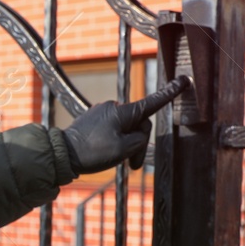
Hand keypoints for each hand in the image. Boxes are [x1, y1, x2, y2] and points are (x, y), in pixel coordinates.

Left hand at [61, 77, 187, 174]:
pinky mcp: (94, 121)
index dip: (169, 93)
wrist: (62, 155)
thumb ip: (138, 139)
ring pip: (126, 130)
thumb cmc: (92, 152)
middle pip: (139, 125)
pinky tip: (104, 153)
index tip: (182, 81)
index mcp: (122, 112)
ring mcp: (102, 113)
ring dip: (126, 146)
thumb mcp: (123, 149)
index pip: (152, 103)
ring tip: (116, 160)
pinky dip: (115, 144)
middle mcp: (113, 108)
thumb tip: (136, 134)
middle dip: (138, 144)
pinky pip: (113, 131)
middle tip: (131, 164)